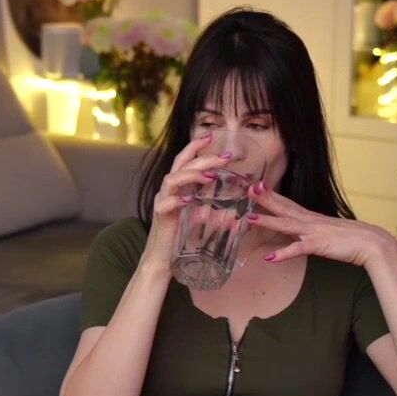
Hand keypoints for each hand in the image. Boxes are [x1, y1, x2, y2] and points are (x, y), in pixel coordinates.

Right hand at [139, 133, 232, 273]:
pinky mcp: (160, 216)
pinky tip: (191, 199)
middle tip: (225, 157)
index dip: (196, 146)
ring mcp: (162, 202)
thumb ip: (212, 211)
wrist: (161, 259)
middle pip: (181, 165)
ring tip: (211, 176)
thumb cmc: (180, 239)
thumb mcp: (199, 220)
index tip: (213, 136)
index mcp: (178, 188)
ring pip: (172, 179)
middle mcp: (168, 191)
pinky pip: (167, 203)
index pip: (185, 160)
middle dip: (203, 157)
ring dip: (192, 175)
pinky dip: (179, 199)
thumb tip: (236, 210)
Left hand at [244, 181, 396, 268]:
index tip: (257, 186)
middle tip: (248, 189)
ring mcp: (314, 232)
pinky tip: (269, 257)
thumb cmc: (352, 239)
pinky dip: (283, 253)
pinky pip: (298, 249)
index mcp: (312, 218)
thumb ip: (313, 232)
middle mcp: (310, 221)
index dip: (272, 196)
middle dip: (265, 199)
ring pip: (286, 225)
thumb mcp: (328, 232)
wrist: (372, 242)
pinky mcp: (319, 245)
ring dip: (268, 221)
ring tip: (250, 218)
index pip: (288, 204)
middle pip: (284, 208)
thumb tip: (302, 236)